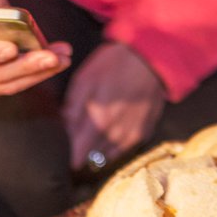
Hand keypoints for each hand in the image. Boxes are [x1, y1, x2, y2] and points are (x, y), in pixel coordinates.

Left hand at [62, 42, 165, 170]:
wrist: (151, 59)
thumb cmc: (114, 65)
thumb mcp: (85, 79)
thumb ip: (73, 106)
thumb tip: (65, 125)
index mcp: (99, 122)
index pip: (80, 152)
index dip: (73, 155)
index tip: (69, 157)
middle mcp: (116, 135)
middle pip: (93, 154)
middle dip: (84, 148)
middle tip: (81, 135)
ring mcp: (132, 135)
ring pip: (109, 153)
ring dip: (99, 147)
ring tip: (96, 132)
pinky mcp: (144, 132)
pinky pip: (124, 148)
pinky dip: (115, 144)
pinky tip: (112, 131)